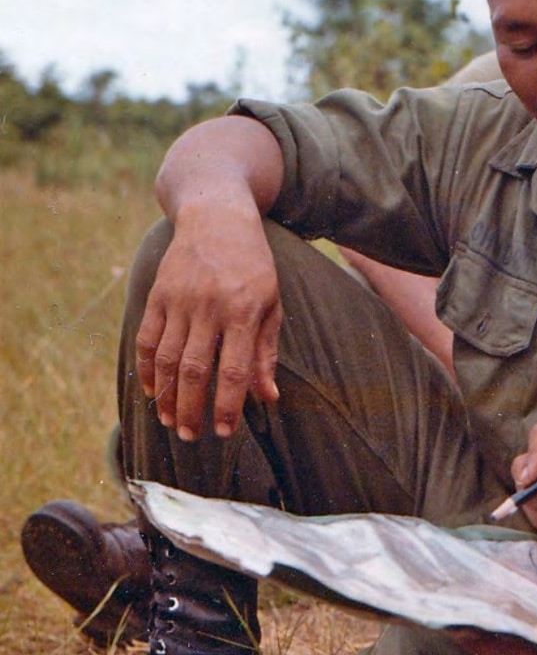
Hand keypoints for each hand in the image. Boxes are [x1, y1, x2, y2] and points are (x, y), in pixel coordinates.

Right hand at [135, 207, 281, 440]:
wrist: (216, 217)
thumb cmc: (253, 265)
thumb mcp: (271, 303)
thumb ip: (265, 351)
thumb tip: (268, 398)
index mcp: (243, 311)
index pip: (233, 370)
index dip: (227, 405)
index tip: (223, 433)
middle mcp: (209, 307)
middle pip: (195, 370)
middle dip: (192, 409)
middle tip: (191, 437)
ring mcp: (179, 300)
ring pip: (167, 359)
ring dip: (167, 396)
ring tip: (171, 422)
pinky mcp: (157, 295)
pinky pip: (146, 339)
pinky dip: (147, 369)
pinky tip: (153, 392)